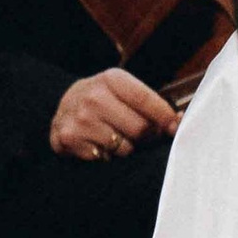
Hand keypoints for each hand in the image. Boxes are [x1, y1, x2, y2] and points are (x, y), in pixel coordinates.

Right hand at [51, 65, 177, 161]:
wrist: (61, 105)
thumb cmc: (102, 98)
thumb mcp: (121, 89)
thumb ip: (148, 102)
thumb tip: (177, 121)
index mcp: (112, 79)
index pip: (145, 99)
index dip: (165, 116)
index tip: (175, 127)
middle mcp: (95, 97)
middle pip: (139, 128)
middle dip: (146, 135)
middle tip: (141, 134)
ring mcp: (81, 119)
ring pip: (124, 148)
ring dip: (126, 147)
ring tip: (116, 135)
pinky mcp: (70, 139)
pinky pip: (104, 158)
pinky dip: (106, 155)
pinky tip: (98, 143)